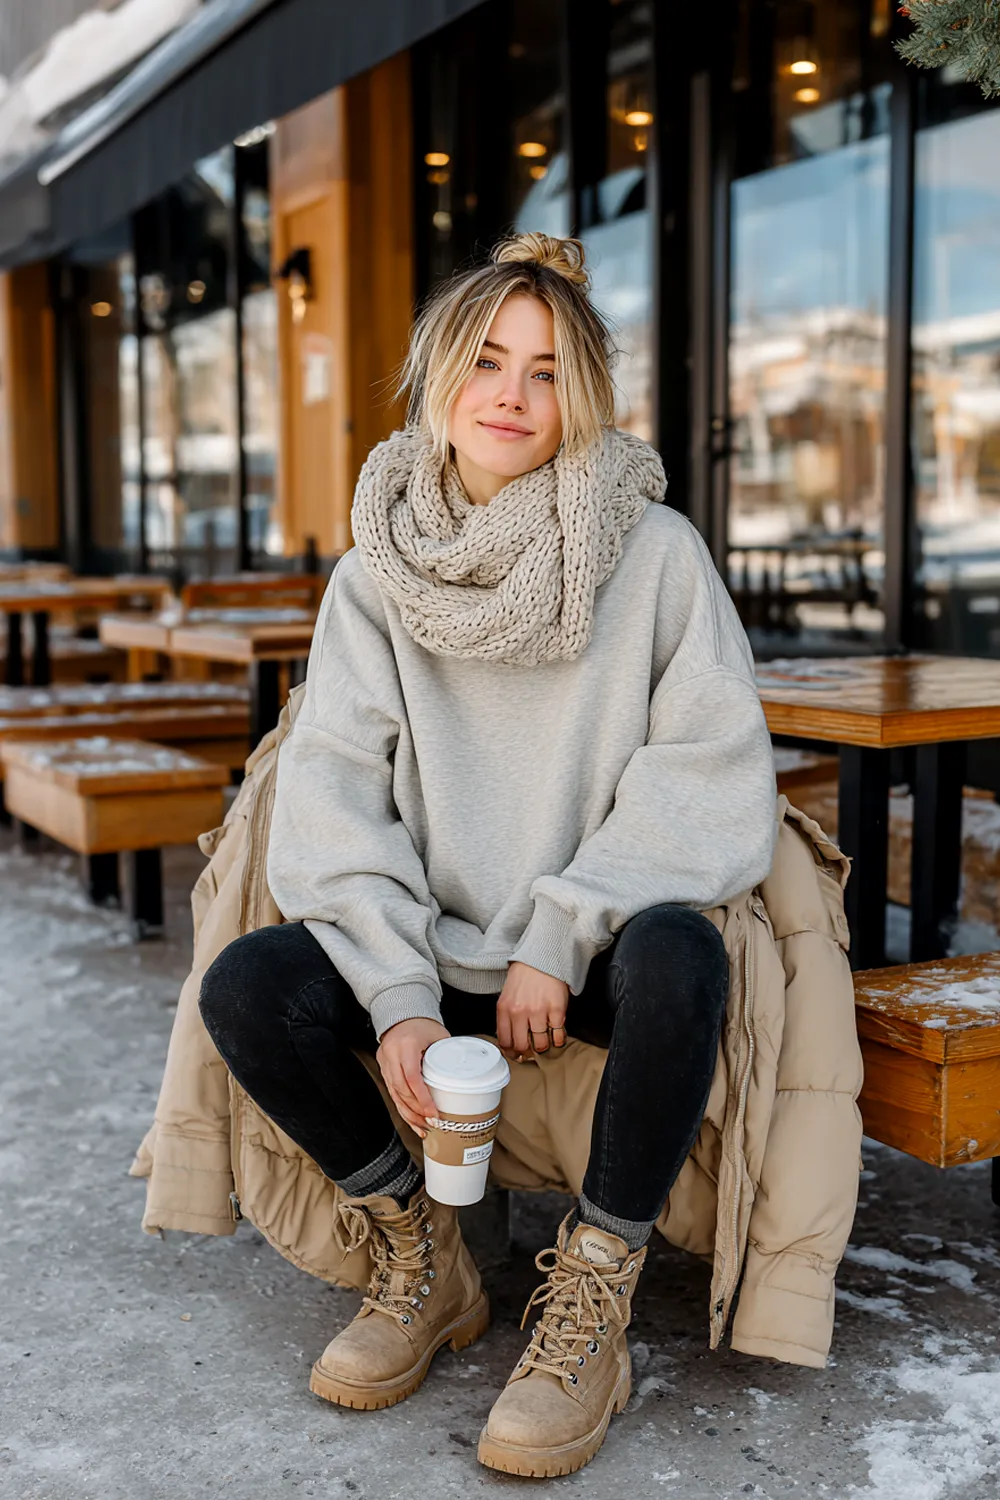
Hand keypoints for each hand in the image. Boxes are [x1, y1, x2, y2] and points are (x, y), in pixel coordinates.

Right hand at [376, 1017, 449, 1137]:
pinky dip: (402, 1108)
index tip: (434, 1113)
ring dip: (409, 1114)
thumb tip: (464, 1076)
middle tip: (432, 1123)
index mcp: (406, 1045)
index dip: (423, 1099)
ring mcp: (385, 1063)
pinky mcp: (383, 1069)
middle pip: (402, 1090)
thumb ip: (448, 1055)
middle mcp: (392, 1055)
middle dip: (417, 1111)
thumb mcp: (439, 1036)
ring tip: (423, 1126)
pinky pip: (392, 1093)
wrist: (403, 1014)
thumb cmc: (422, 1024)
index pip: (412, 1078)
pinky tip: (412, 1119)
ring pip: (395, 1095)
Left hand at [497, 961, 568, 1059]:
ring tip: (544, 1041)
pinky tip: (556, 1035)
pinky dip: (558, 1039)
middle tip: (531, 1050)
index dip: (511, 1052)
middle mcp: (519, 1012)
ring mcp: (538, 1012)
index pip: (505, 1041)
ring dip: (543, 1046)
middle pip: (521, 1046)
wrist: (543, 957)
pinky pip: (557, 1035)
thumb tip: (510, 1040)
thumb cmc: (525, 976)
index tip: (516, 1054)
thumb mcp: (507, 995)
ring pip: (540, 1044)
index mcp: (504, 1009)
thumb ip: (507, 1016)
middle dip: (526, 1052)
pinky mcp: (556, 1010)